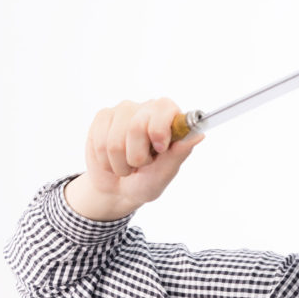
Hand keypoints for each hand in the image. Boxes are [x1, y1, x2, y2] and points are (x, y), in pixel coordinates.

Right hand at [66, 98, 203, 220]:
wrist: (119, 190)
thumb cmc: (147, 180)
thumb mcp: (165, 173)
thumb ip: (178, 153)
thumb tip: (199, 135)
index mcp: (169, 119)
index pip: (164, 108)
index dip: (159, 129)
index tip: (159, 149)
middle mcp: (146, 109)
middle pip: (136, 126)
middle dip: (137, 156)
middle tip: (141, 164)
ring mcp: (123, 111)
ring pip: (116, 139)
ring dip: (121, 162)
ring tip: (127, 165)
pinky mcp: (103, 118)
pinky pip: (99, 141)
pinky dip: (105, 160)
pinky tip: (111, 160)